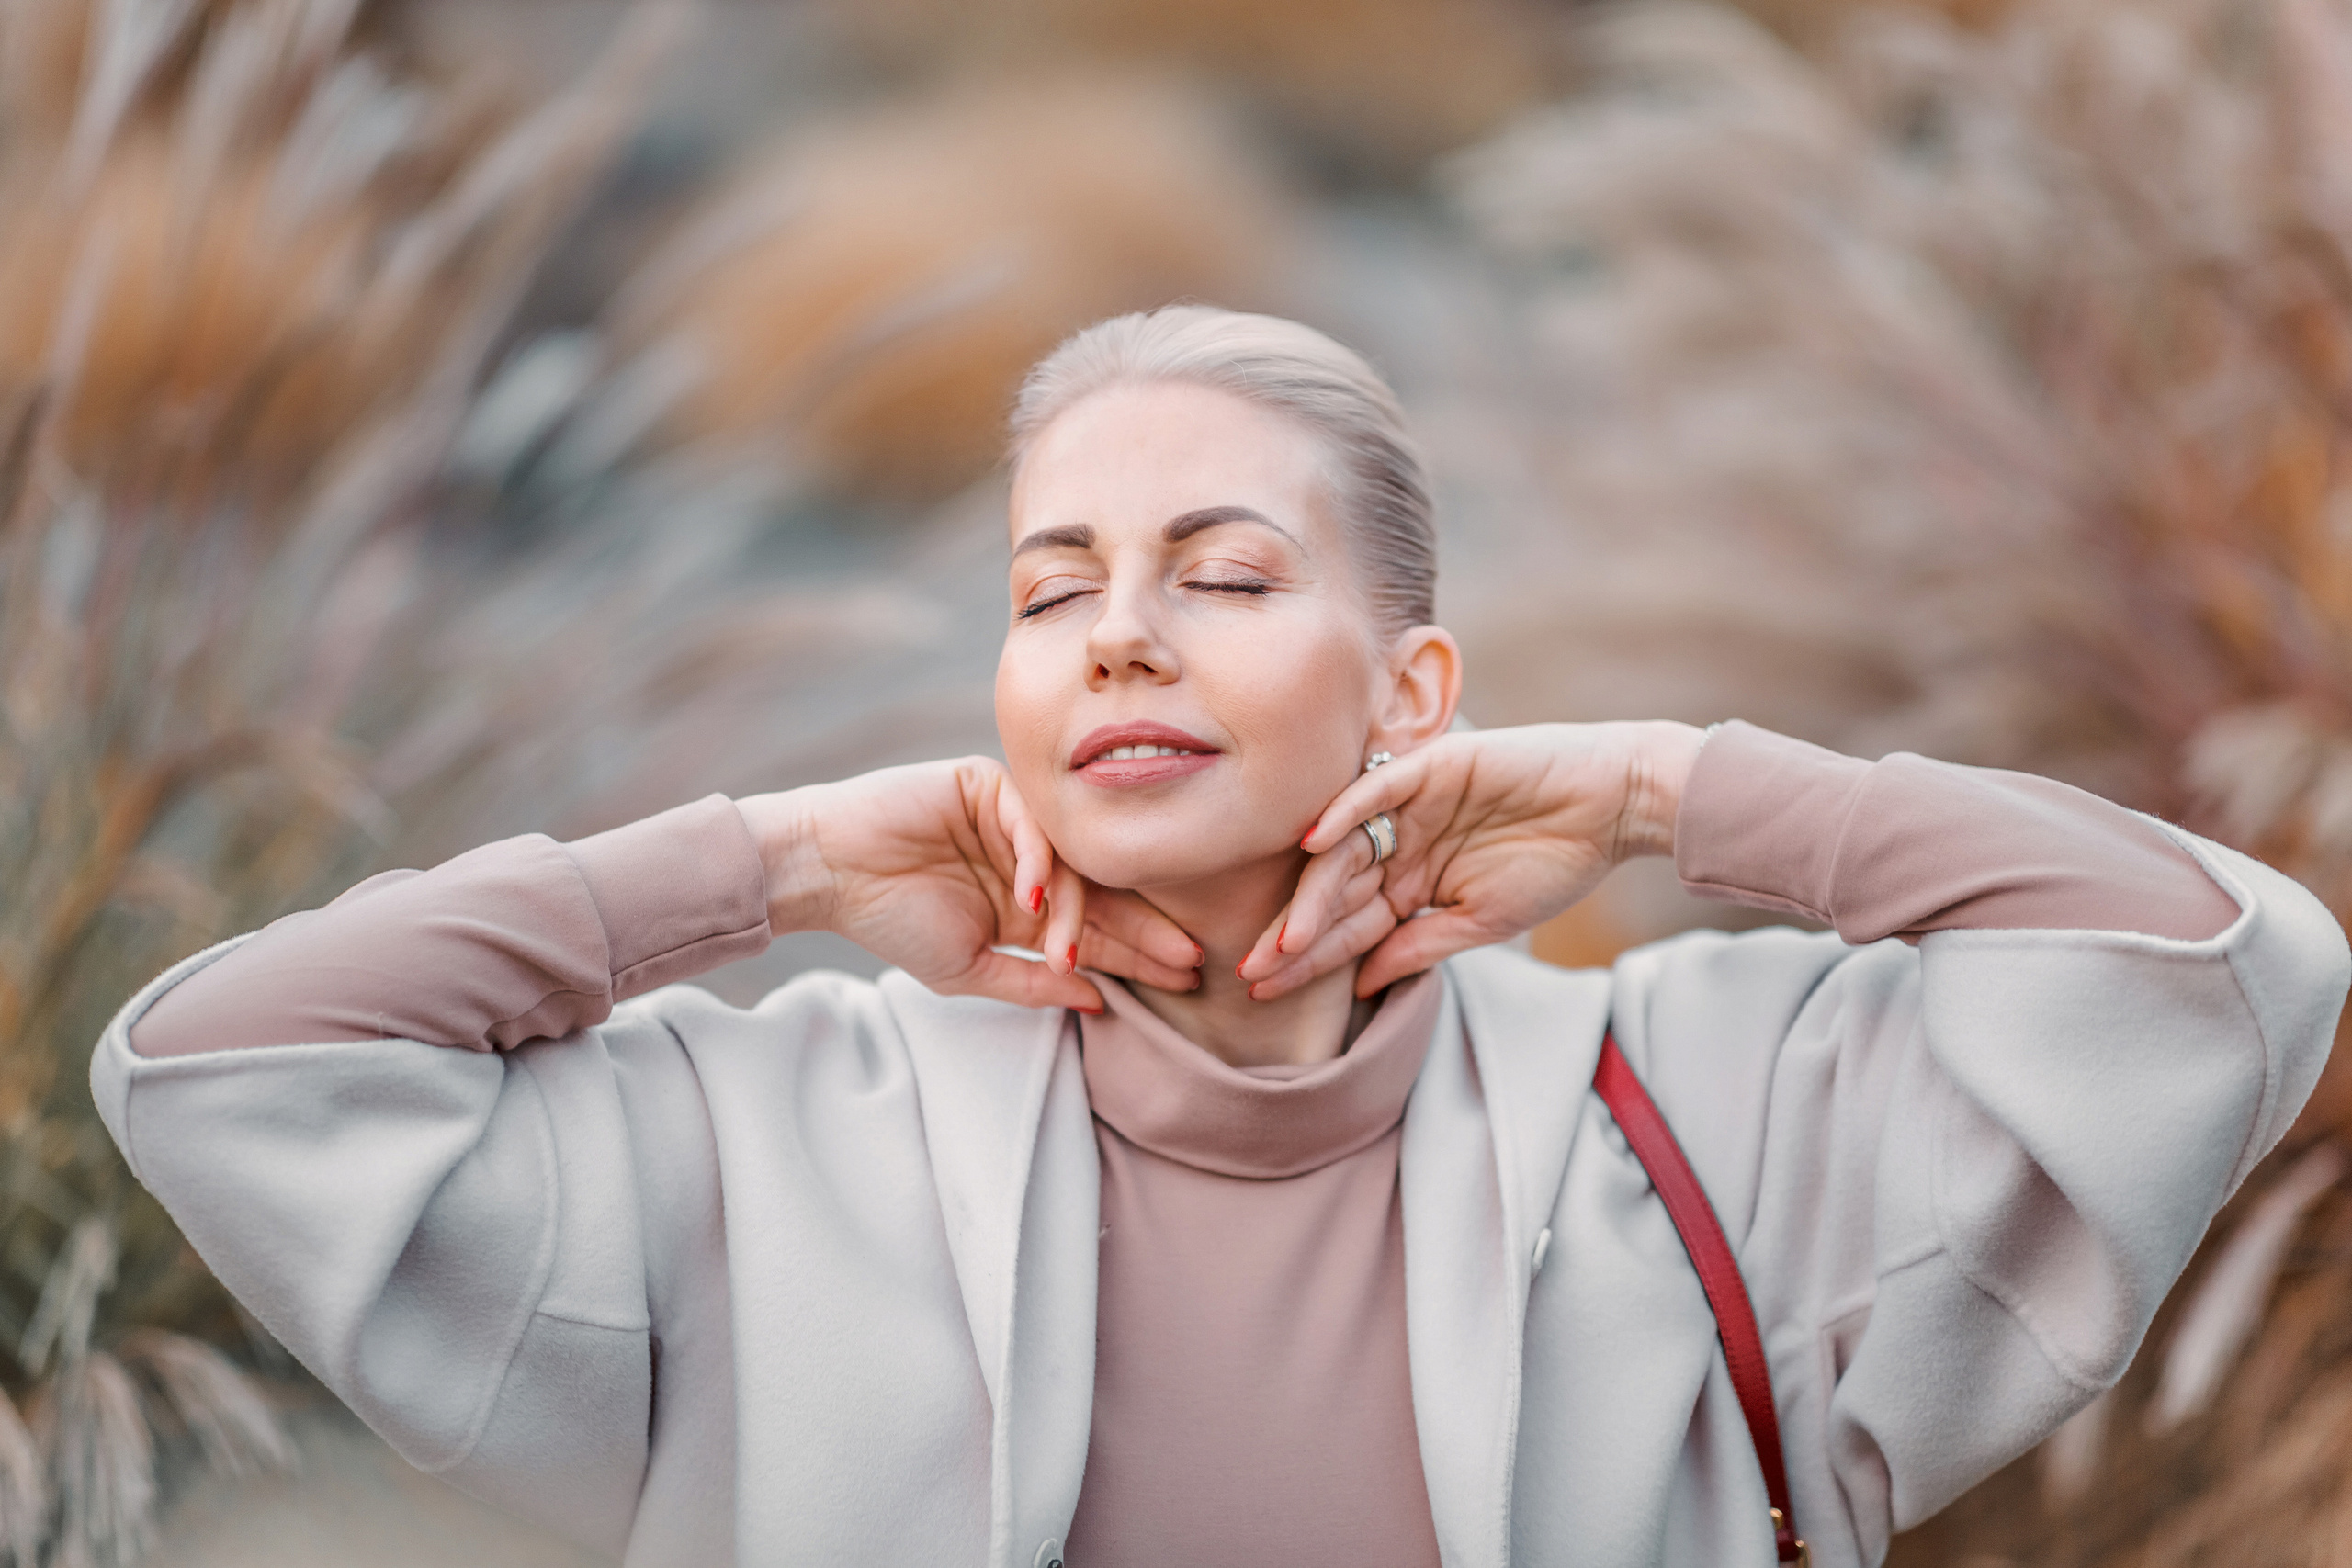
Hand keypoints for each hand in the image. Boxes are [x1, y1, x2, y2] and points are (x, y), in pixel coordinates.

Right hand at [736, 757, 1202, 1010]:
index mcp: (1027, 904)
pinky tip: (1030, 899)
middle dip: (1146, 929)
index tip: (1187, 977)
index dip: (1142, 953)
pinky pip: (1032, 825)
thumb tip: (1099, 1002)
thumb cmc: (891, 921)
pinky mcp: (989, 786)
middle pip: (1104, 894)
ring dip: (1075, 910)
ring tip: (1066, 947)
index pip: (1098, 929)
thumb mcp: (968, 969)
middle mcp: (1030, 861)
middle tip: (1189, 956)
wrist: (830, 872)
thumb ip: (1032, 981)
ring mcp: (1014, 821)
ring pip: (1071, 864)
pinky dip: (1035, 862)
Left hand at [1238, 722, 1705, 997]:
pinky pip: (1376, 789)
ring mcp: (1409, 805)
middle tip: (1252, 971)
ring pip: (1344, 849)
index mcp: (1409, 883)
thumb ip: (1418, 948)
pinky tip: (1313, 842)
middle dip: (1293, 935)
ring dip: (1312, 892)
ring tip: (1285, 937)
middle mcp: (1398, 844)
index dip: (1308, 959)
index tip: (1264, 991)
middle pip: (1332, 893)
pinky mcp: (1429, 767)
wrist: (1614, 805)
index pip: (1347, 926)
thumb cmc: (1556, 864)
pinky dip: (1344, 811)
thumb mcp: (1481, 924)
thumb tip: (1361, 987)